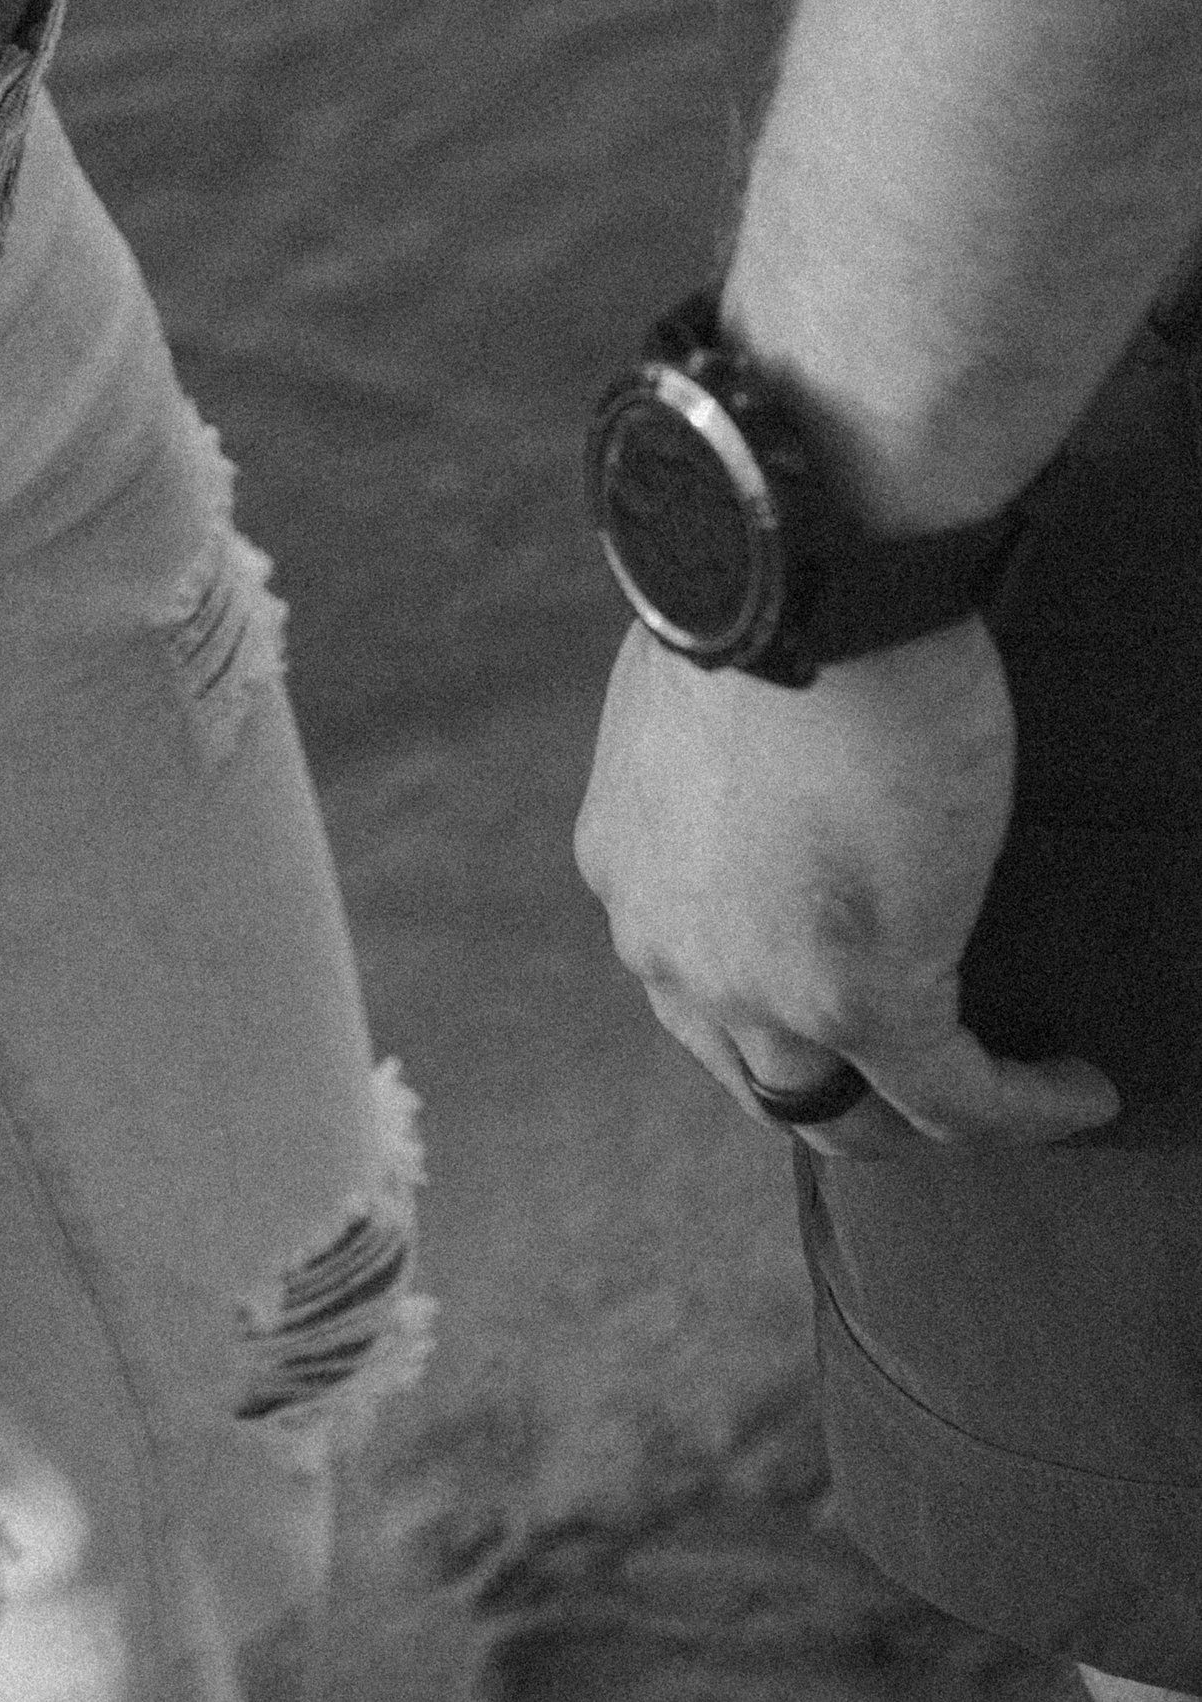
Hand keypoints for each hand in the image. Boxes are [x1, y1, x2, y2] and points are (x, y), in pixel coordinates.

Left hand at [574, 615, 1119, 1152]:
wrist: (793, 585)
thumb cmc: (759, 602)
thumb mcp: (702, 697)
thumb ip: (719, 766)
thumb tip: (781, 765)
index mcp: (628, 866)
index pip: (698, 976)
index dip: (769, 1001)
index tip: (838, 986)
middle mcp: (668, 946)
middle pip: (756, 1069)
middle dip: (835, 1088)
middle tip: (919, 1074)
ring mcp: (756, 987)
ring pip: (838, 1108)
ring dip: (917, 1118)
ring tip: (998, 1095)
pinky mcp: (858, 999)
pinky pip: (954, 1096)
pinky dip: (1023, 1106)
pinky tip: (1076, 1089)